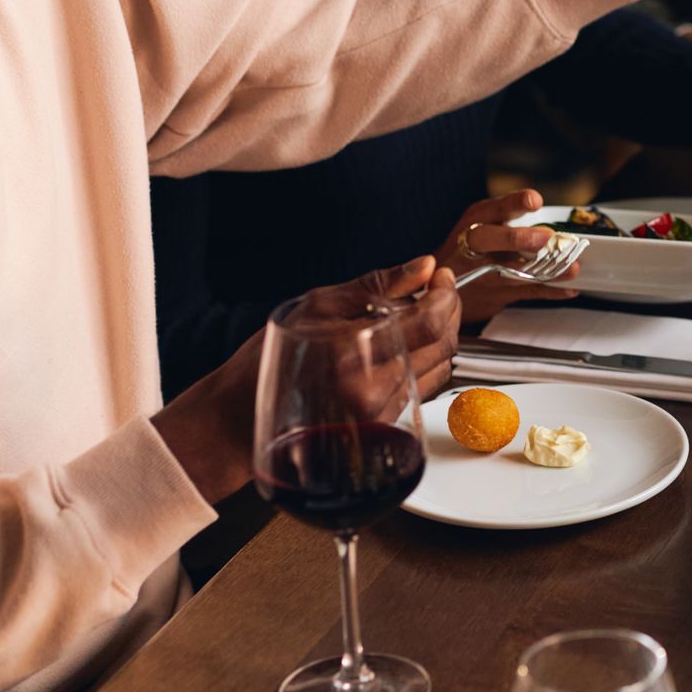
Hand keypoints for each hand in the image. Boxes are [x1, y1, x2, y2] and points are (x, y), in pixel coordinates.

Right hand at [153, 257, 460, 502]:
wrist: (243, 415)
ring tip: (420, 313)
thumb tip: (424, 265)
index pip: (430, 322)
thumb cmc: (273, 358)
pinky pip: (424, 385)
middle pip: (443, 345)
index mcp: (353, 353)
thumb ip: (379, 285)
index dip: (446, 294)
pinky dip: (426, 359)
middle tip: (436, 289)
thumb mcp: (318, 305)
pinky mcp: (384, 426)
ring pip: (439, 367)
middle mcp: (372, 389)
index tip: (442, 277)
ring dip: (440, 335)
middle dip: (448, 310)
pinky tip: (406, 343)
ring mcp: (380, 413)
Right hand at [434, 189, 580, 322]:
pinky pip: (526, 293)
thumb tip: (554, 222)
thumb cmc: (472, 246)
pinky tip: (569, 288)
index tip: (534, 200)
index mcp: (477, 221)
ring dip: (545, 270)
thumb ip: (511, 218)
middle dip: (519, 238)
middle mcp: (475, 245)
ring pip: (512, 272)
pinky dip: (551, 291)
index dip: (514, 203)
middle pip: (490, 239)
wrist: (443, 282)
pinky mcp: (495, 294)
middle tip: (546, 237)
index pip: (494, 208)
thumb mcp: (482, 223)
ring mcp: (482, 273)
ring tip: (571, 268)